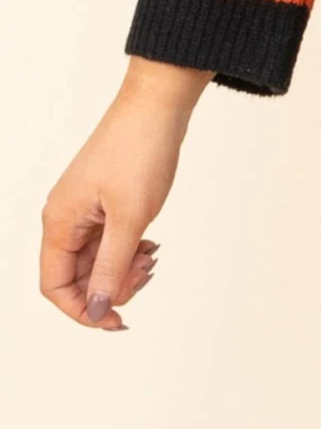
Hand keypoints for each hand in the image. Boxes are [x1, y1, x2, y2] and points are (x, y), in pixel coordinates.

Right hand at [40, 59, 211, 331]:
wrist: (158, 108)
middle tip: (147, 270)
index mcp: (59, 222)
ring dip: (125, 268)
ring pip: (97, 260)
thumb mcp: (130, 219)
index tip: (117, 321)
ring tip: (153, 253)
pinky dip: (130, 250)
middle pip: (77, 276)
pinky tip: (152, 243)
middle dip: (112, 285)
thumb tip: (97, 310)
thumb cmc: (140, 154)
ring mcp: (85, 210)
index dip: (82, 310)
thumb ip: (112, 268)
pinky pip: (110, 241)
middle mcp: (65, 218)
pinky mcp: (105, 202)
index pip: (54, 285)